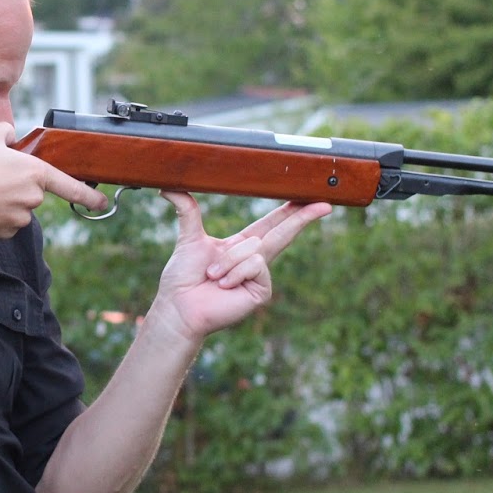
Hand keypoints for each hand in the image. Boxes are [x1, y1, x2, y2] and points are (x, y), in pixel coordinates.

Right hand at [0, 123, 108, 243]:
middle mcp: (31, 200)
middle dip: (14, 186)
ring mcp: (16, 221)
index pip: (70, 187)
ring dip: (0, 202)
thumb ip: (5, 132)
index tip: (103, 203)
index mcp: (34, 173)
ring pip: (13, 210)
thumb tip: (10, 136)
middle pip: (30, 194)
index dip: (89, 196)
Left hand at [149, 192, 330, 341]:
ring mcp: (260, 275)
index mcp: (241, 246)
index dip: (290, 211)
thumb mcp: (189, 238)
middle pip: (283, 232)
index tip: (308, 198)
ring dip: (227, 260)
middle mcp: (254, 259)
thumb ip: (187, 211)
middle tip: (324, 204)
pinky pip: (255, 265)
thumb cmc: (182, 278)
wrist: (179, 306)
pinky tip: (224, 285)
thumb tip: (168, 186)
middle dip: (302, 217)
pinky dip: (235, 271)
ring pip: (255, 247)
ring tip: (212, 276)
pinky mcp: (262, 289)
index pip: (271, 224)